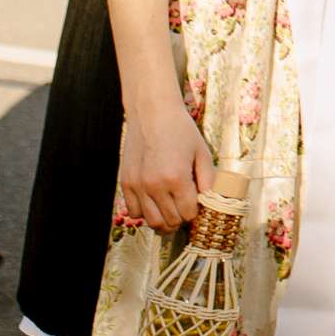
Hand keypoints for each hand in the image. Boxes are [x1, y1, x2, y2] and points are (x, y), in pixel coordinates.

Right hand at [119, 106, 213, 231]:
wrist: (152, 113)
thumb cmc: (181, 130)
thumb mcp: (202, 152)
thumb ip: (208, 179)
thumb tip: (209, 201)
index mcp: (177, 178)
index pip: (188, 214)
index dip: (195, 212)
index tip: (197, 204)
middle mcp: (155, 186)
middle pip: (170, 222)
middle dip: (181, 219)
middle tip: (185, 208)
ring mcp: (138, 186)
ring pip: (151, 221)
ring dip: (163, 220)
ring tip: (171, 210)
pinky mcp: (126, 183)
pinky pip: (134, 212)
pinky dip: (145, 212)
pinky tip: (154, 201)